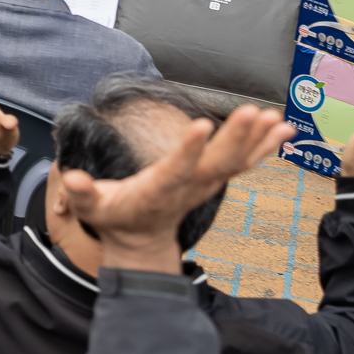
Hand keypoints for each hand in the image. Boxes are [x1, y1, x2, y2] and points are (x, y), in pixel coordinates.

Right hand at [53, 103, 287, 273]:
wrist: (141, 242)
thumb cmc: (114, 218)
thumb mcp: (90, 209)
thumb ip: (83, 193)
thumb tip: (72, 177)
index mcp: (157, 191)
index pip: (176, 169)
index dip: (189, 149)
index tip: (202, 125)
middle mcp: (187, 187)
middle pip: (216, 163)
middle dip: (235, 138)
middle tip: (251, 112)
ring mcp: (204, 185)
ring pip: (236, 163)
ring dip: (257, 140)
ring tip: (275, 118)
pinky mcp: (213, 179)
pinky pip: (243, 163)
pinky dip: (263, 147)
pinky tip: (281, 129)